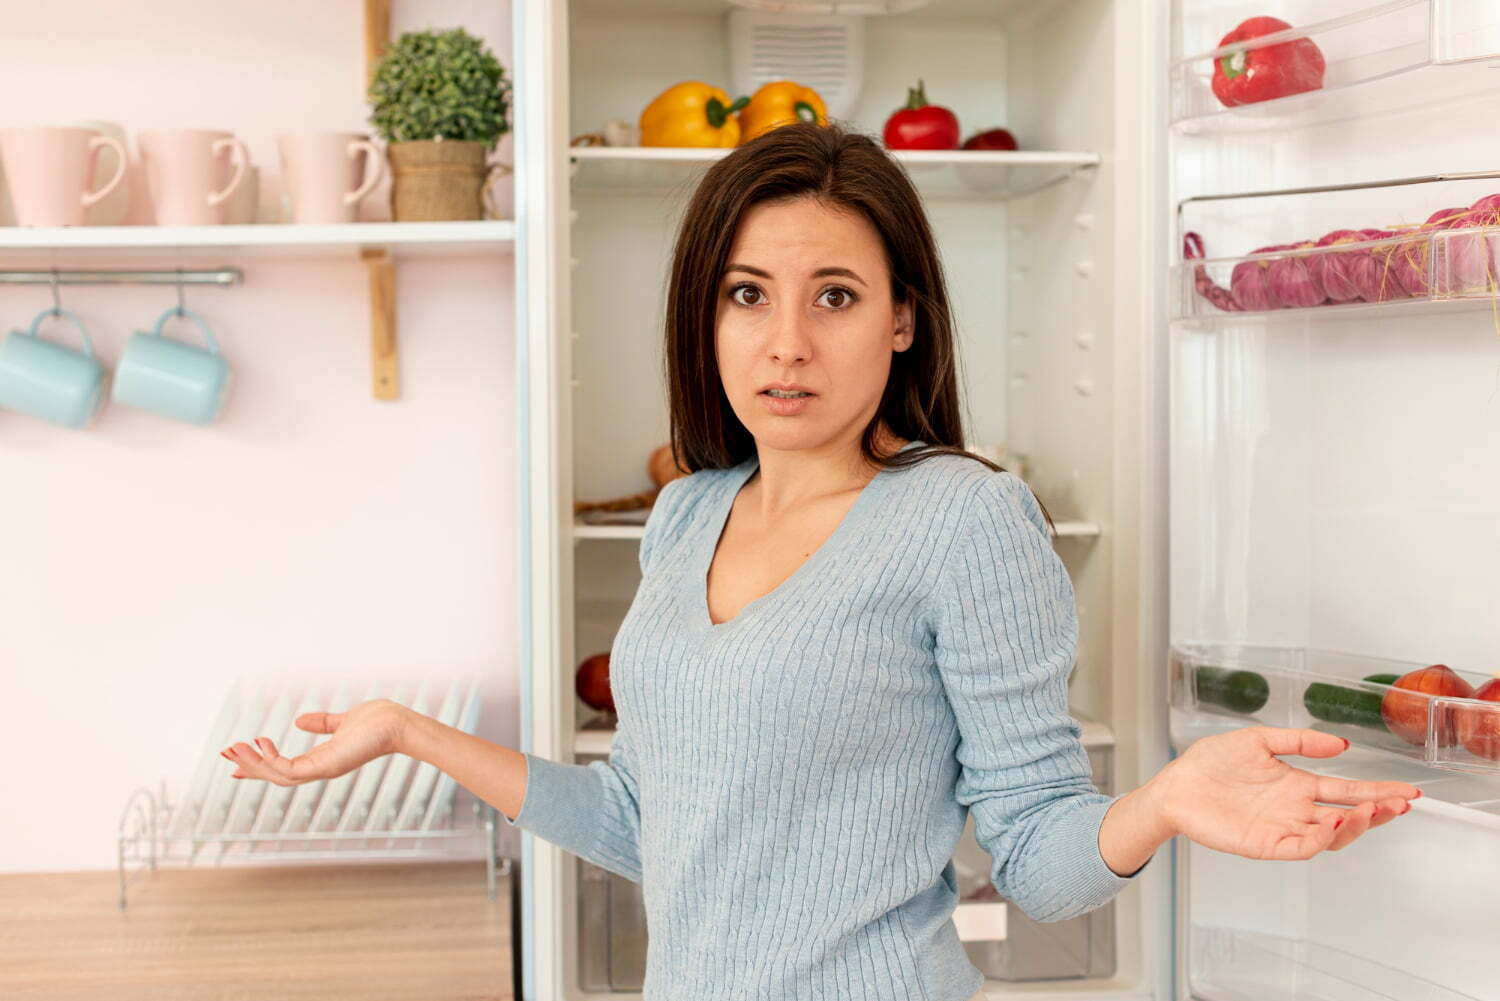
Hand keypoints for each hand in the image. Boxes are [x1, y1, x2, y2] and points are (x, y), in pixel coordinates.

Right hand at [220, 698, 409, 786]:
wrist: (398, 723)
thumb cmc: (378, 722)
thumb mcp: (343, 720)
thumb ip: (322, 723)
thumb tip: (299, 721)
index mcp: (322, 759)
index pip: (285, 768)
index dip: (261, 765)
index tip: (237, 761)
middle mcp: (320, 769)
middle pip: (276, 775)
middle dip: (250, 767)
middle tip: (226, 755)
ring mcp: (322, 770)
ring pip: (278, 775)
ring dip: (253, 763)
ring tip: (233, 748)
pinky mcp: (325, 767)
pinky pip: (289, 769)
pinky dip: (270, 759)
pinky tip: (258, 742)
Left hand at [1151, 726, 1421, 858]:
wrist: (1176, 786)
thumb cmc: (1210, 763)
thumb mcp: (1257, 740)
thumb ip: (1299, 741)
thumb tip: (1341, 744)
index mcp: (1297, 785)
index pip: (1346, 791)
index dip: (1378, 791)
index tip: (1407, 790)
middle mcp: (1296, 810)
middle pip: (1349, 816)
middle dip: (1379, 811)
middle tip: (1402, 803)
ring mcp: (1283, 828)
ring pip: (1332, 836)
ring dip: (1356, 825)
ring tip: (1371, 809)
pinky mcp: (1266, 844)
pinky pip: (1302, 847)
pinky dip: (1322, 839)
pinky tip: (1335, 823)